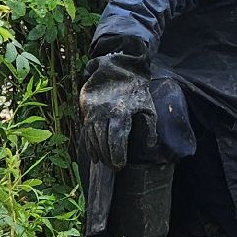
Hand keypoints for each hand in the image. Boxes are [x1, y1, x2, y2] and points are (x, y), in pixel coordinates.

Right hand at [78, 51, 154, 170]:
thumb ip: (150, 126)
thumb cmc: (137, 90)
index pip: (116, 138)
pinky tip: (94, 153)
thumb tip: (150, 145)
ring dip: (98, 151)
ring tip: (103, 162)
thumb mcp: (148, 106)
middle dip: (107, 156)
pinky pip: (86, 129)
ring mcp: (93, 109)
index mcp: (121, 112)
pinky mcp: (86, 106)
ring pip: (92, 136)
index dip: (117, 154)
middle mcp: (104, 111)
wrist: (120, 68)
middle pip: (103, 140)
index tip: (119, 165)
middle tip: (113, 167)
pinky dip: (90, 143)